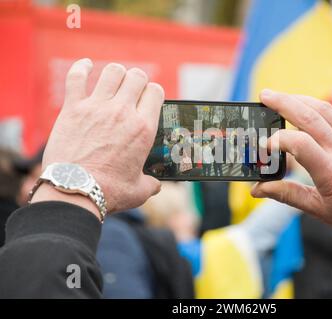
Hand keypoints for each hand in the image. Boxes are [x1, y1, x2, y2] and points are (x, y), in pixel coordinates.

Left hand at [37, 58, 162, 212]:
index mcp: (143, 128)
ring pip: (112, 72)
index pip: (155, 92)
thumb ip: (151, 184)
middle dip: (137, 80)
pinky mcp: (73, 108)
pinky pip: (77, 77)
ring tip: (114, 81)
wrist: (75, 191)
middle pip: (136, 77)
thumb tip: (156, 184)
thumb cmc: (109, 192)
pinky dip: (82, 68)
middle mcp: (123, 112)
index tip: (148, 99)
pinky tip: (86, 66)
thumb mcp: (139, 190)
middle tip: (132, 91)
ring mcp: (97, 107)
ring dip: (116, 74)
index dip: (153, 92)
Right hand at [252, 90, 331, 260]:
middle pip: (310, 116)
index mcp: (331, 173)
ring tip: (280, 97)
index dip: (277, 140)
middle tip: (264, 94)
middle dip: (284, 102)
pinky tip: (304, 108)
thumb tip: (256, 189)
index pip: (299, 143)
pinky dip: (317, 108)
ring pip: (325, 109)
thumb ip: (286, 194)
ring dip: (300, 99)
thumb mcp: (317, 209)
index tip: (265, 146)